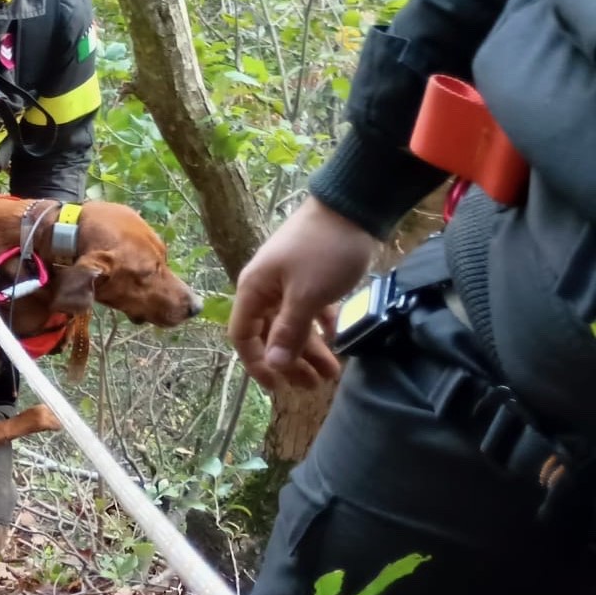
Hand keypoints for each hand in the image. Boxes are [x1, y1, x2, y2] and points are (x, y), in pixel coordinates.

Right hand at [228, 198, 379, 390]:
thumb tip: (273, 366)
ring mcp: (287, 281)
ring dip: (310, 350)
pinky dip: (321, 327)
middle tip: (314, 386)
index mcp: (254, 290)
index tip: (278, 388)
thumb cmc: (323, 251)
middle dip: (290, 362)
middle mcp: (265, 287)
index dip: (257, 363)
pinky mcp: (309, 276)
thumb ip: (289, 331)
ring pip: (292, 324)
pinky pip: (309, 310)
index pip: (243, 336)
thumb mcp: (307, 295)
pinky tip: (337, 341)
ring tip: (333, 372)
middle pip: (270, 334)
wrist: (351, 206)